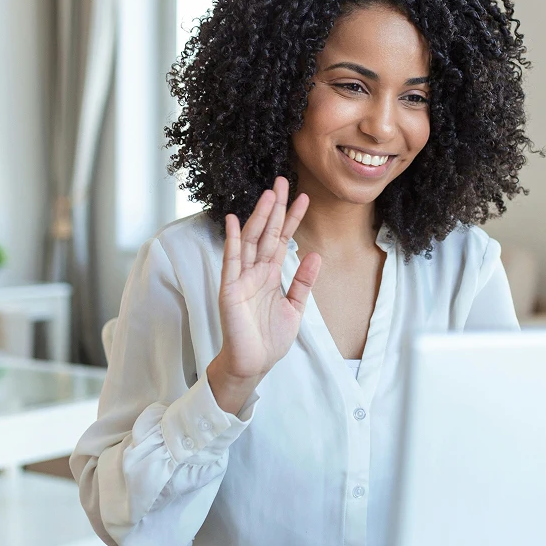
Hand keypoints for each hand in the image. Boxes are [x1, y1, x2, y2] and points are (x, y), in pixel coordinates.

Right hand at [207, 176, 319, 413]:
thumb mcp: (295, 308)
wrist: (253, 364)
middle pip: (267, 232)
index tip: (304, 197)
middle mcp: (256, 271)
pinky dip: (232, 240)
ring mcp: (242, 278)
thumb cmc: (270, 339)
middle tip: (284, 181)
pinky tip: (234, 220)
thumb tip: (315, 255)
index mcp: (271, 274)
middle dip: (276, 208)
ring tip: (269, 195)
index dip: (293, 219)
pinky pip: (231, 260)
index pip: (283, 239)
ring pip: (251, 240)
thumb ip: (303, 282)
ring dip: (259, 217)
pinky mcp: (230, 289)